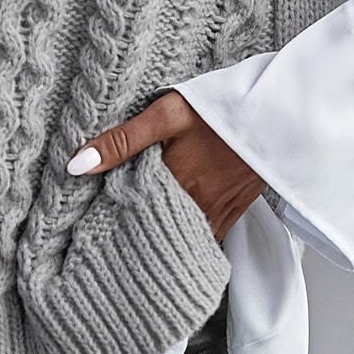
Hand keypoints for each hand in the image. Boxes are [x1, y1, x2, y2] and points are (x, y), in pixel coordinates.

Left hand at [64, 90, 268, 244]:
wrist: (276, 112)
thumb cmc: (217, 108)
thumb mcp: (165, 114)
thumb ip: (122, 141)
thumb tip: (76, 166)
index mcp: (170, 185)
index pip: (129, 214)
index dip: (108, 221)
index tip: (86, 227)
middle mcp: (194, 206)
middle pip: (154, 231)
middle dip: (131, 237)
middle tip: (104, 242)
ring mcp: (218, 211)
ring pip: (181, 239)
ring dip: (159, 240)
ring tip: (133, 245)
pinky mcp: (235, 209)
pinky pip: (208, 236)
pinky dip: (189, 239)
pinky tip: (173, 238)